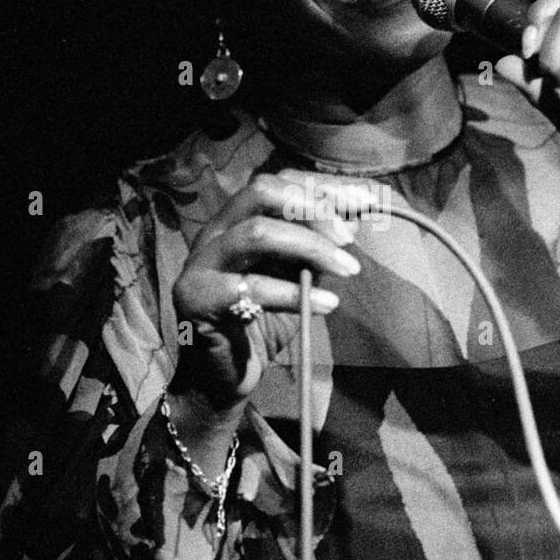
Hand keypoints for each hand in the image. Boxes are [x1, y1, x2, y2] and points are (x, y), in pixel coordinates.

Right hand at [172, 169, 380, 408]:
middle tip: (348, 239)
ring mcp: (200, 262)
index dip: (322, 187)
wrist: (225, 378)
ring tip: (347, 270)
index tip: (364, 204)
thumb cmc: (262, 324)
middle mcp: (214, 232)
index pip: (278, 182)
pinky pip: (250, 286)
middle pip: (261, 190)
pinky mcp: (195, 297)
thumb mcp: (299, 279)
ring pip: (256, 232)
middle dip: (312, 208)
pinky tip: (326, 306)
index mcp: (236, 219)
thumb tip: (354, 221)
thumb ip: (318, 250)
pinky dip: (294, 294)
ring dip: (310, 247)